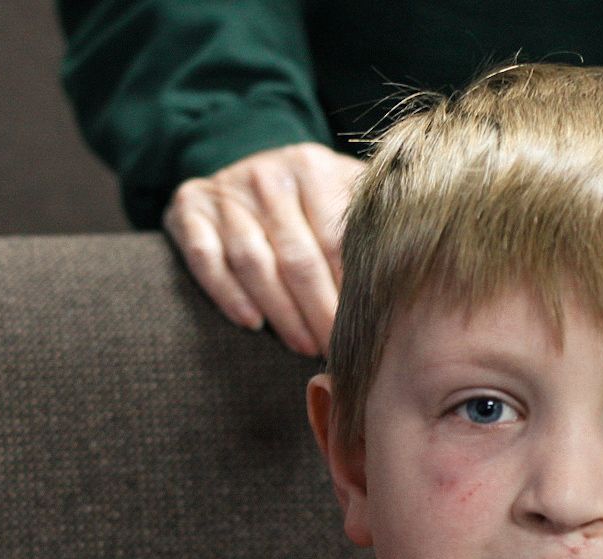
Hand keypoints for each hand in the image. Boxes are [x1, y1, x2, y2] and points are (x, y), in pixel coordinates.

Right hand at [163, 143, 364, 356]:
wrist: (241, 170)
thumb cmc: (305, 198)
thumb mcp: (340, 189)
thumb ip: (371, 214)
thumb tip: (414, 259)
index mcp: (311, 166)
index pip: (334, 239)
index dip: (349, 288)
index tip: (366, 326)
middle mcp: (266, 174)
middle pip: (297, 256)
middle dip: (319, 309)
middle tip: (335, 349)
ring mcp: (224, 192)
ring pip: (253, 262)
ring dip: (280, 312)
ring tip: (303, 345)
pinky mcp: (187, 210)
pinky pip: (206, 259)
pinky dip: (227, 294)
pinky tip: (251, 323)